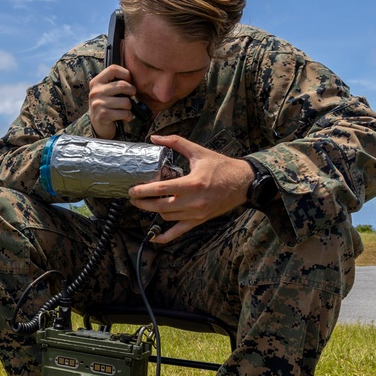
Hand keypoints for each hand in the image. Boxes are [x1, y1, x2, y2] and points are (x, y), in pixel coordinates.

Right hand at [88, 64, 135, 139]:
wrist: (99, 125)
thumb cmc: (107, 105)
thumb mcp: (106, 91)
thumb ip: (115, 82)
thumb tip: (133, 75)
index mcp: (96, 82)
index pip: (113, 69)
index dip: (126, 74)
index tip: (129, 81)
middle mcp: (95, 92)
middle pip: (122, 85)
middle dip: (132, 91)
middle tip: (131, 96)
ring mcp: (98, 104)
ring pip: (126, 101)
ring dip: (129, 107)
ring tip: (125, 109)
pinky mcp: (103, 115)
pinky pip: (124, 113)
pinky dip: (128, 116)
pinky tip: (124, 117)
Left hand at [127, 135, 253, 242]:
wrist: (243, 183)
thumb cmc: (221, 166)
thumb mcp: (198, 152)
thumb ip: (176, 143)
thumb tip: (155, 138)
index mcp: (192, 183)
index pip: (161, 189)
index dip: (143, 191)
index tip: (132, 190)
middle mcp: (193, 201)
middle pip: (160, 206)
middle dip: (143, 203)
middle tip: (133, 197)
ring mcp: (196, 213)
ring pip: (166, 217)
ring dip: (153, 211)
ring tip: (144, 203)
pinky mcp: (199, 220)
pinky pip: (178, 231)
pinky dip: (165, 236)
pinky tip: (153, 237)